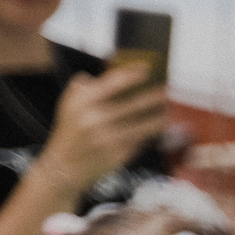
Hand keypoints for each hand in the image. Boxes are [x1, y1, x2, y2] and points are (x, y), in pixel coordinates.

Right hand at [42, 64, 169, 196]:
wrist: (65, 166)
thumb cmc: (70, 131)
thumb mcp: (68, 105)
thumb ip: (83, 87)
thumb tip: (101, 74)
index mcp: (83, 102)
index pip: (112, 83)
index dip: (132, 75)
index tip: (147, 68)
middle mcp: (96, 119)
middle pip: (134, 104)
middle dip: (154, 96)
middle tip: (167, 89)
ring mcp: (109, 138)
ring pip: (143, 125)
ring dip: (159, 116)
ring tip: (168, 109)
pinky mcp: (119, 155)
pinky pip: (140, 140)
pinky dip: (150, 133)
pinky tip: (158, 127)